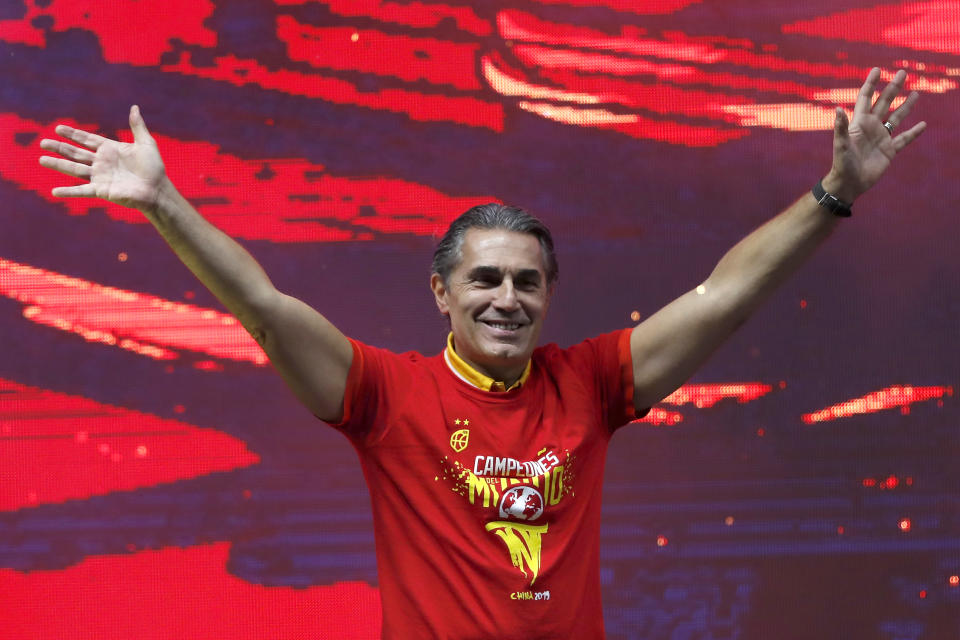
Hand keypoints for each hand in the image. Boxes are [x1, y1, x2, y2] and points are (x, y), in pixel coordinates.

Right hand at [39, 105, 166, 211]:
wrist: (157, 189)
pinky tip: (55, 192)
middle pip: (76, 153)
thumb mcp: (146, 143)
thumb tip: (135, 107)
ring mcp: (100, 176)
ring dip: (58, 164)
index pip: (87, 140)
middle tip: (43, 142)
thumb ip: (137, 126)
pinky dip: (69, 191)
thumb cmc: (154, 168)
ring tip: (41, 159)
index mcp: (110, 150)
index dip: (73, 134)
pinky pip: (82, 190)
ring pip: (74, 169)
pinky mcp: (102, 190)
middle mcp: (102, 162)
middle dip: (59, 147)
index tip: (58, 128)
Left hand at [823, 68, 925, 202]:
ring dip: (906, 106)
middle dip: (893, 88)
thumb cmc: (841, 163)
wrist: (849, 184)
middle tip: (903, 73)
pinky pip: (904, 139)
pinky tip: (922, 125)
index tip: (878, 69)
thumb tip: (837, 109)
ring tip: (916, 93)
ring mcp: (881, 138)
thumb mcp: (840, 144)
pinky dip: (913, 132)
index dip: (871, 84)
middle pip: (884, 103)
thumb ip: (840, 127)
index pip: (865, 98)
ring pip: (896, 118)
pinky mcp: (889, 151)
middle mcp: (871, 127)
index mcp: (859, 123)